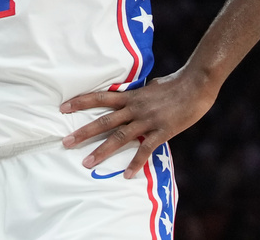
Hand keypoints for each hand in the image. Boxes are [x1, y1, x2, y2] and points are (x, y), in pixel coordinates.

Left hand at [59, 69, 217, 178]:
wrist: (196, 83)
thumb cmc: (176, 83)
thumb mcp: (151, 86)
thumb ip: (139, 94)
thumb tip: (133, 95)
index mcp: (131, 96)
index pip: (100, 98)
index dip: (80, 102)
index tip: (62, 108)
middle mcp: (135, 108)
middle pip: (103, 121)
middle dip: (83, 132)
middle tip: (65, 142)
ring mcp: (147, 120)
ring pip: (119, 137)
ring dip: (102, 151)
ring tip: (86, 162)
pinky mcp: (162, 131)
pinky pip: (145, 149)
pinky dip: (136, 163)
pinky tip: (127, 175)